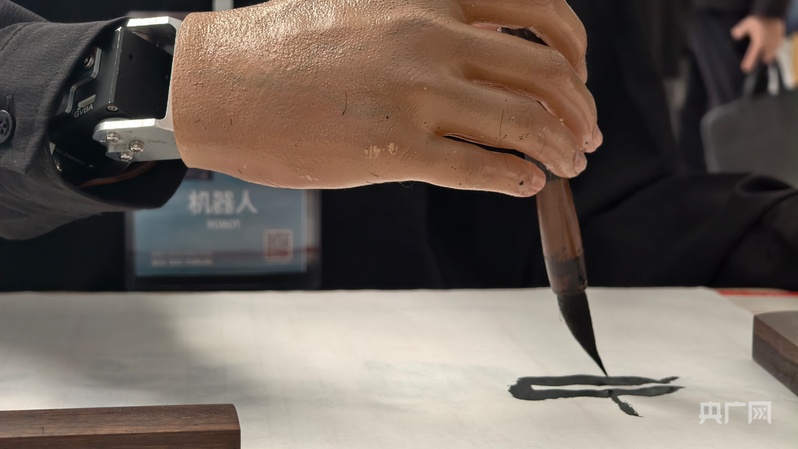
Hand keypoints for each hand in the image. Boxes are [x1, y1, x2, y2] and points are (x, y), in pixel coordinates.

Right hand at [171, 0, 599, 196]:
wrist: (217, 81)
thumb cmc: (284, 44)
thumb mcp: (367, 4)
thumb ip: (432, 22)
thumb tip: (490, 52)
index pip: (539, 14)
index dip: (576, 50)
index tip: (579, 77)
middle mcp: (431, 39)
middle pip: (544, 75)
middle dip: (579, 110)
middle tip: (586, 136)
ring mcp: (414, 95)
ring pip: (522, 123)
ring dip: (559, 148)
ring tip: (568, 165)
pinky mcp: (392, 150)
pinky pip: (478, 167)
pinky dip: (515, 178)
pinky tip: (525, 183)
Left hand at [731, 15, 785, 72]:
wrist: (772, 13)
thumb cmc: (758, 19)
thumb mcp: (746, 24)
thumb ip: (739, 31)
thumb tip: (735, 36)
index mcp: (758, 44)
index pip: (753, 56)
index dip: (749, 63)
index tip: (745, 69)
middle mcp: (768, 46)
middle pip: (766, 58)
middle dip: (761, 60)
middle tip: (756, 60)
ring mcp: (775, 43)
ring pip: (772, 54)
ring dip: (767, 55)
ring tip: (763, 56)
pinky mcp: (779, 39)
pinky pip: (776, 48)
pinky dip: (772, 49)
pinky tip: (768, 47)